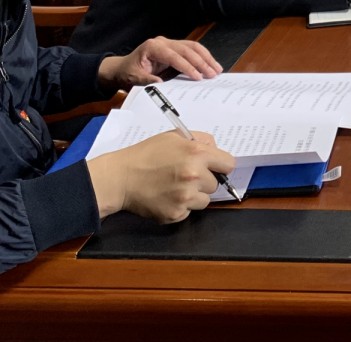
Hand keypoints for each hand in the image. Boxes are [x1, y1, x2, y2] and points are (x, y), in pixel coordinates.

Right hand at [87, 130, 234, 221]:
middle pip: (216, 184)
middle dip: (204, 180)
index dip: (221, 165)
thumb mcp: (175, 137)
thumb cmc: (146, 155)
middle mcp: (194, 176)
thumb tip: (216, 150)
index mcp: (196, 154)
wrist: (121, 178)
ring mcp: (185, 197)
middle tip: (184, 176)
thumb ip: (200, 140)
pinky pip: (189, 212)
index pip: (229, 164)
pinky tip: (166, 197)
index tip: (214, 167)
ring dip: (194, 195)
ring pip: (204, 200)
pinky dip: (181, 207)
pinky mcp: (176, 214)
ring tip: (174, 187)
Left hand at [98, 37, 221, 91]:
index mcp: (152, 47)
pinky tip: (210, 65)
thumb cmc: (127, 74)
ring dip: (206, 57)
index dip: (187, 66)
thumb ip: (145, 81)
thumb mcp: (133, 80)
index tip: (198, 77)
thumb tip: (160, 85)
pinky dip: (202, 57)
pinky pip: (191, 50)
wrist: (122, 68)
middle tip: (212, 74)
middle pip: (186, 49)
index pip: (174, 56)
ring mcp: (169, 43)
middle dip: (201, 62)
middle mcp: (162, 42)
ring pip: (192, 46)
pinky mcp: (174, 47)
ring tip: (217, 69)